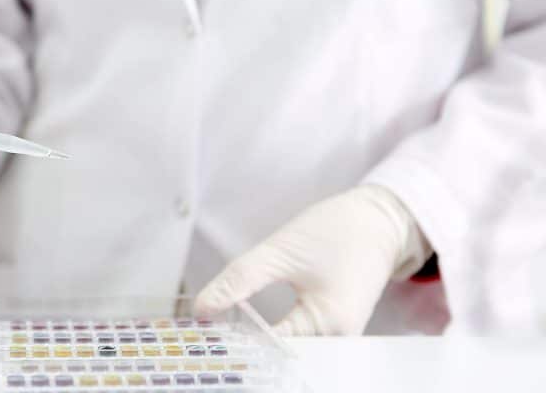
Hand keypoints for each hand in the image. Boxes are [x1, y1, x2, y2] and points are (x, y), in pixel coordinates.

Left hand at [194, 185, 430, 335]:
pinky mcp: (333, 327)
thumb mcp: (279, 251)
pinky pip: (300, 340)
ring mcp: (339, 337)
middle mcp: (339, 340)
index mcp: (330, 325)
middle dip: (248, 349)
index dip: (236, 341)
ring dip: (260, 343)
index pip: (272, 348)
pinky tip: (251, 330)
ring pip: (290, 350)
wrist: (377, 219)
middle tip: (210, 336)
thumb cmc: (335, 230)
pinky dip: (275, 336)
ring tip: (226, 333)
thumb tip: (200, 310)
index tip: (204, 332)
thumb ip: (239, 281)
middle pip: (283, 357)